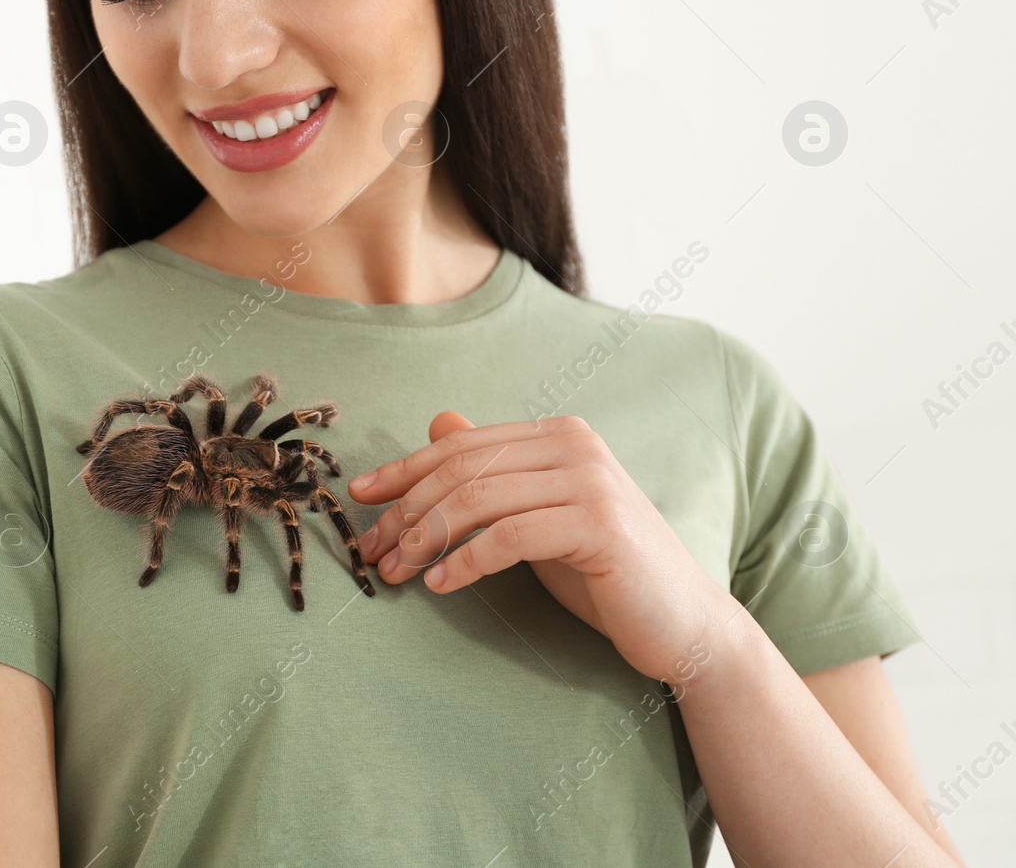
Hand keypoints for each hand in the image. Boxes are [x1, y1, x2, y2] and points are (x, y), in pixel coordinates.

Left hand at [350, 411, 737, 682]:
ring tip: (398, 572)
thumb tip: (439, 420)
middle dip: (406, 511)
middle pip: (461, 470)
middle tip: (373, 551)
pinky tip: (441, 584)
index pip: (460, 446)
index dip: (404, 471)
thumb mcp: (537, 512)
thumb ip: (495, 471)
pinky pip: (510, 535)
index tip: (360, 499)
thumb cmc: (602, 570)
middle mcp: (575, 445)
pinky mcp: (599, 524)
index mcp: (557, 434)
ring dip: (425, 538)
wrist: (681, 621)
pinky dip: (466, 560)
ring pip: (478, 500)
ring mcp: (590, 481)